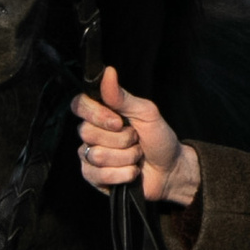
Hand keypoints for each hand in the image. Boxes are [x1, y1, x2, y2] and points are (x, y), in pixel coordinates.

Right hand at [74, 67, 199, 205]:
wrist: (171, 170)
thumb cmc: (159, 138)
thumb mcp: (146, 113)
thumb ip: (122, 97)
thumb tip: (108, 72)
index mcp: (101, 113)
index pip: (79, 105)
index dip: (96, 114)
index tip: (118, 121)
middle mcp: (91, 134)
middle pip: (87, 133)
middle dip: (121, 139)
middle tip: (136, 139)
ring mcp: (90, 156)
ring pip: (96, 155)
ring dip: (125, 157)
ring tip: (136, 156)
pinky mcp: (94, 178)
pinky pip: (99, 175)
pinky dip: (123, 174)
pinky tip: (132, 172)